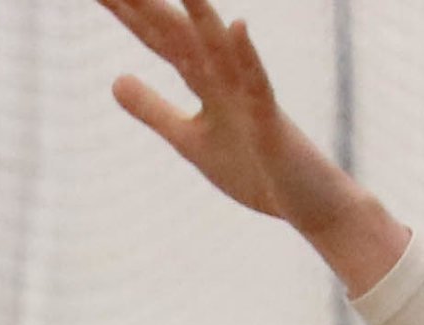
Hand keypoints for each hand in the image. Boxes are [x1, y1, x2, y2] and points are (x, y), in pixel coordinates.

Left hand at [98, 1, 406, 288]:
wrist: (309, 206)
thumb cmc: (255, 170)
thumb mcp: (189, 140)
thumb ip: (154, 109)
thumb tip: (114, 80)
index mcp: (204, 82)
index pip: (158, 40)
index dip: (128, 14)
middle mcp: (224, 78)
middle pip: (178, 35)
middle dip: (147, 7)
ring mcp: (249, 96)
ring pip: (219, 49)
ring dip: (199, 14)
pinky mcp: (271, 121)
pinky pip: (259, 85)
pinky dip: (248, 56)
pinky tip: (238, 26)